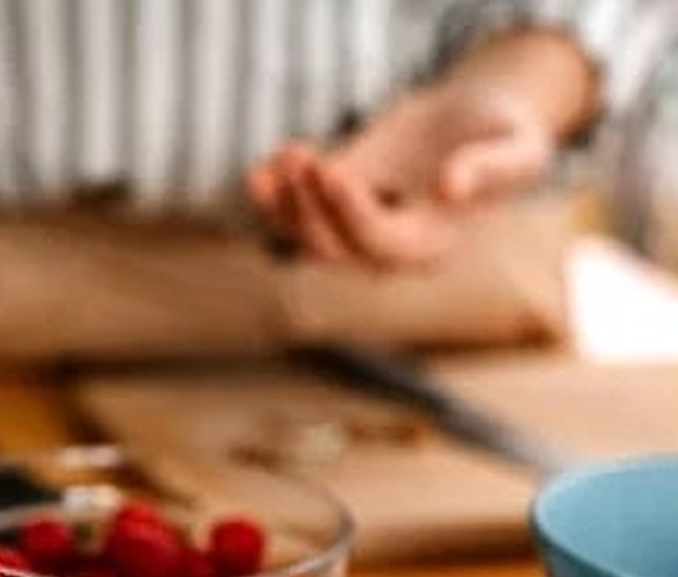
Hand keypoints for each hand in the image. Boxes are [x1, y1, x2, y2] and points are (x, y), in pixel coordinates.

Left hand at [250, 83, 555, 269]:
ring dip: (284, 204)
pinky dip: (273, 197)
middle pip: (333, 249)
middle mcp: (387, 249)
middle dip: (309, 209)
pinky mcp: (334, 205)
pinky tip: (259, 171)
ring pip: (305, 237)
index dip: (351, 211)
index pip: (379, 242)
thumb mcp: (519, 149)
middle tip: (301, 158)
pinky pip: (293, 215)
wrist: (474, 124)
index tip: (330, 170)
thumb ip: (493, 170)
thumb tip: (452, 188)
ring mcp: (355, 230)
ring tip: (286, 155)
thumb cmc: (506, 139)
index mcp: (430, 245)